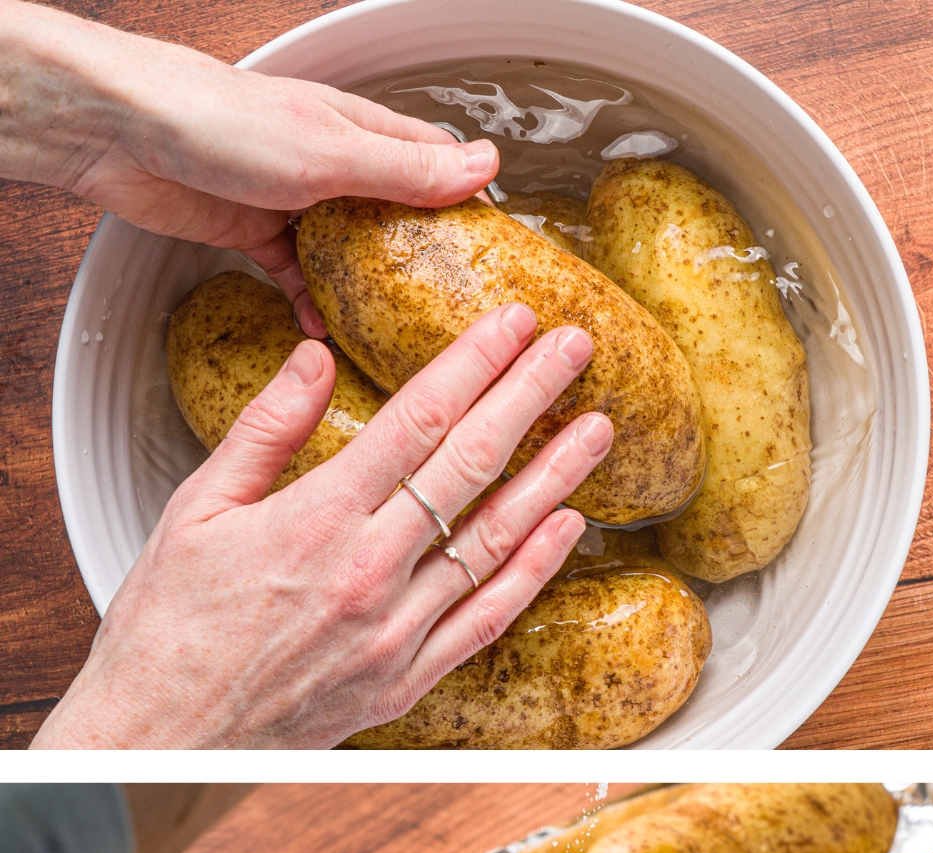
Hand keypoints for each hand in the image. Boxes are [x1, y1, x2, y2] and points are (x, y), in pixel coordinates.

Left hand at [0, 0, 499, 333]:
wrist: (123, 134)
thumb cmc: (220, 122)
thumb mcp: (330, 153)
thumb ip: (405, 170)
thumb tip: (485, 166)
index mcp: (361, 132)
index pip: (435, 164)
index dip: (468, 202)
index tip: (496, 252)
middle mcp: (334, 165)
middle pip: (395, 217)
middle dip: (422, 261)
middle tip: (451, 311)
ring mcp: (295, 202)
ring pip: (348, 255)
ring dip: (368, 292)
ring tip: (396, 335)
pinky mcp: (257, 233)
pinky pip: (298, 278)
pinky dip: (313, 305)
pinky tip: (324, 334)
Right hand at [33, 305, 611, 748]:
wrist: (165, 736)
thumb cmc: (169, 627)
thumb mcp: (196, 509)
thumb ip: (265, 429)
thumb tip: (316, 357)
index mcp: (316, 521)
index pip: (418, 420)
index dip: (475, 363)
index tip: (515, 322)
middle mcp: (368, 575)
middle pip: (470, 467)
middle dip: (530, 397)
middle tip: (576, 347)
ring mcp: (395, 633)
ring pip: (494, 541)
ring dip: (554, 478)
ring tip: (597, 429)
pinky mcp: (406, 681)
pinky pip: (486, 618)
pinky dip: (532, 571)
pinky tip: (568, 528)